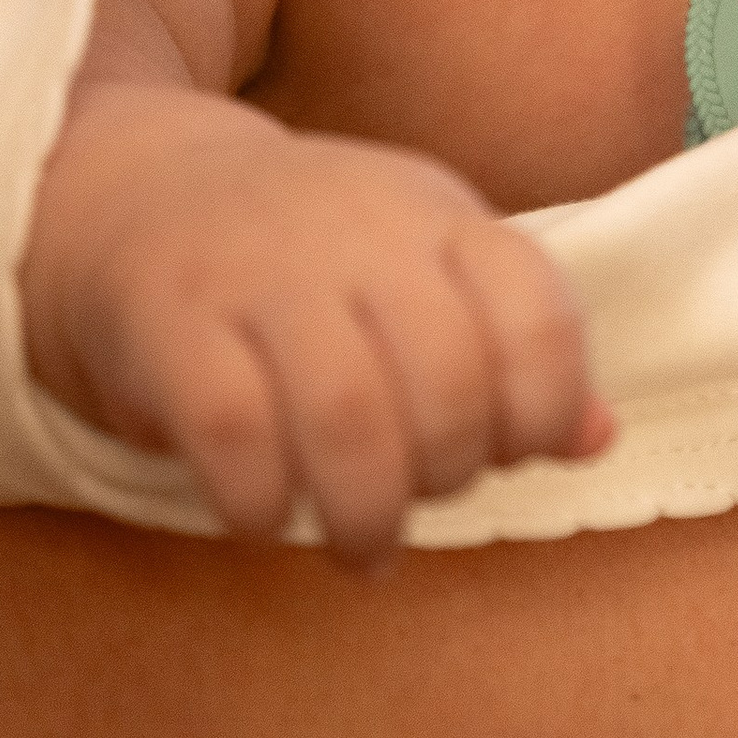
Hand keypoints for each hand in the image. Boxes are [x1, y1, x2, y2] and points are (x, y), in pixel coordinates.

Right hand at [21, 85, 611, 558]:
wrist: (140, 192)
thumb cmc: (312, 261)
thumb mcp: (425, 272)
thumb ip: (510, 351)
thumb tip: (596, 436)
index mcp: (438, 218)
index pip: (535, 309)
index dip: (543, 406)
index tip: (510, 451)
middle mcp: (357, 233)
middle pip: (446, 377)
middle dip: (448, 472)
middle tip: (417, 503)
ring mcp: (260, 272)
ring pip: (346, 410)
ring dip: (364, 508)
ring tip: (360, 545)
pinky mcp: (171, 320)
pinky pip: (232, 430)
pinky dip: (260, 499)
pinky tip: (264, 516)